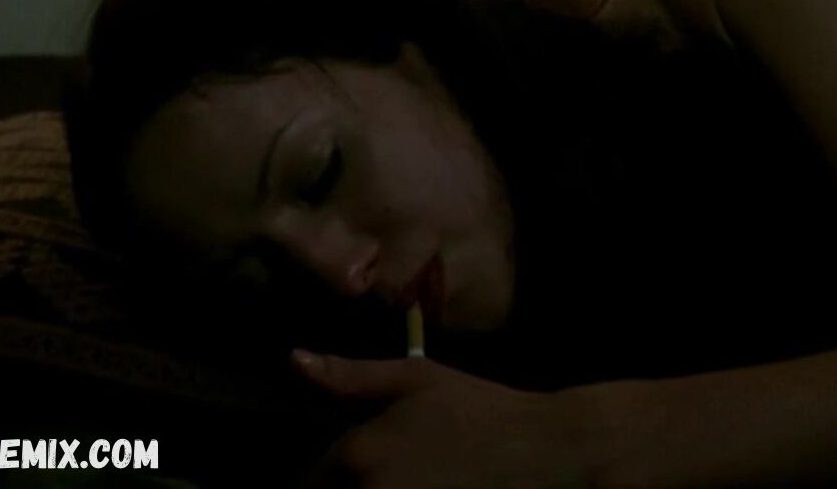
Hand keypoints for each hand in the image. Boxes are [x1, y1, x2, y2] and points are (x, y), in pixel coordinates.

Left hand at [292, 349, 591, 488]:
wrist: (542, 450)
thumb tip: (294, 360)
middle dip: (347, 487)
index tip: (353, 470)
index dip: (326, 478)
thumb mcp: (417, 379)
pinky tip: (427, 486)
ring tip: (408, 476)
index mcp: (359, 454)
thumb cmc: (480, 409)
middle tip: (393, 469)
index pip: (311, 481)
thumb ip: (350, 375)